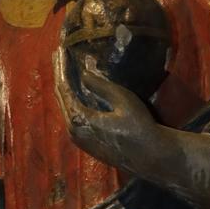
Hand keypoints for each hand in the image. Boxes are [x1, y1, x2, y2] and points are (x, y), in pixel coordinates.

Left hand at [53, 25, 157, 176]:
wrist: (151, 157)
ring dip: (65, 87)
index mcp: (79, 120)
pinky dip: (72, 99)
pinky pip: (72, 116)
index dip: (61, 68)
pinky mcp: (85, 143)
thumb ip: (101, 86)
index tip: (59, 51)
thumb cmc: (140, 127)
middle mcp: (73, 131)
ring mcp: (78, 139)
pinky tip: (75, 90)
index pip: (64, 89)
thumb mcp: (123, 101)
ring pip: (66, 108)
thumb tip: (84, 72)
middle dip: (60, 75)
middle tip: (58, 55)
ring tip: (64, 68)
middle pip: (61, 97)